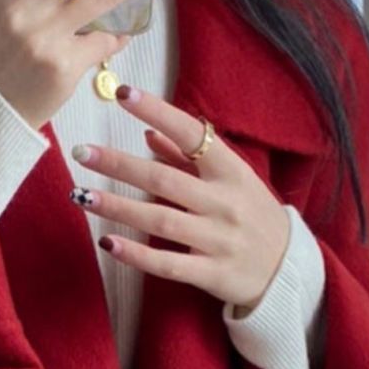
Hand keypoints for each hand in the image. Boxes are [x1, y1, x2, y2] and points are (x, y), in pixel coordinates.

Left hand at [68, 86, 291, 312]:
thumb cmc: (253, 216)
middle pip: (163, 179)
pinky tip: (107, 242)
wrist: (287, 270)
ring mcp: (218, 240)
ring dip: (118, 207)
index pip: (191, 134)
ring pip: (160, 220)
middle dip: (119, 165)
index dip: (156, 112)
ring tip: (81, 195)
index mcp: (231, 171)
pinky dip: (137, 254)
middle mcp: (224, 202)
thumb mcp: (232, 180)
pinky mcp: (211, 274)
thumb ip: (190, 158)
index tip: (122, 94)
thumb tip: (149, 132)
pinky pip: (167, 264)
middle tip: (82, 152)